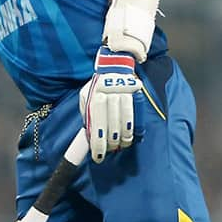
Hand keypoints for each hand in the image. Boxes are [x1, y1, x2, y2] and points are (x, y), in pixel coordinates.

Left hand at [79, 46, 141, 162]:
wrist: (115, 65)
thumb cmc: (97, 85)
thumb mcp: (86, 96)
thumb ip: (87, 114)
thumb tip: (89, 136)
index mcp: (93, 94)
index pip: (95, 122)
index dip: (97, 142)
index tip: (97, 156)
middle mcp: (107, 92)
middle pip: (110, 124)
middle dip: (110, 142)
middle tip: (109, 152)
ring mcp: (123, 91)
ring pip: (124, 121)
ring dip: (123, 138)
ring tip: (120, 146)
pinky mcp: (135, 91)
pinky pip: (135, 115)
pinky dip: (133, 129)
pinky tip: (129, 137)